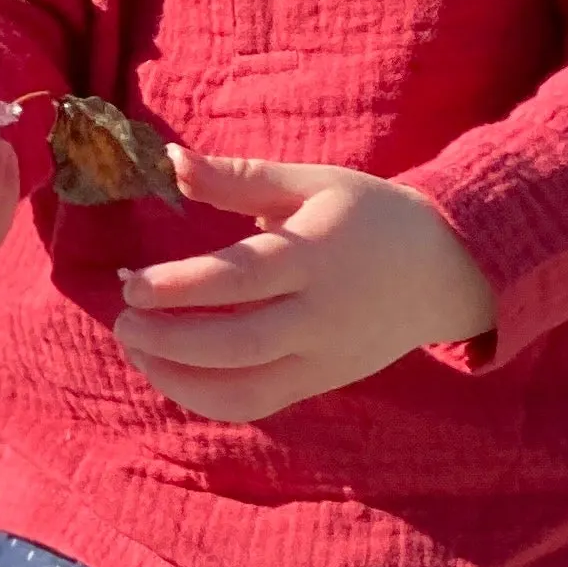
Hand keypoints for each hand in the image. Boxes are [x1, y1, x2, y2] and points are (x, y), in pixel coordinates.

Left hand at [114, 148, 497, 419]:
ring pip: (244, 391)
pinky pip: (255, 403)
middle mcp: (321, 316)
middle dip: (169, 340)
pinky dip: (205, 396)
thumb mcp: (311, 183)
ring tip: (138, 347)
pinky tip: (171, 368)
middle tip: (123, 320)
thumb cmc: (368, 216)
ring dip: (179, 378)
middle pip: (237, 345)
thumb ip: (238, 178)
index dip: (180, 286)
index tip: (131, 284)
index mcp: (318, 256)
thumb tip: (170, 162)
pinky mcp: (319, 383)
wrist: (444, 270)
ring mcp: (323, 359)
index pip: (241, 280)